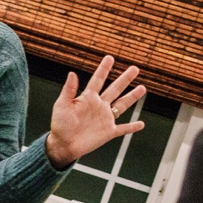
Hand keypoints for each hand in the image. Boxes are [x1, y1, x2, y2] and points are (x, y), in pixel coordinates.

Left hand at [45, 55, 146, 169]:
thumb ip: (68, 90)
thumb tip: (72, 73)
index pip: (98, 80)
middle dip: (125, 79)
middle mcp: (99, 106)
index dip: (104, 69)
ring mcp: (105, 119)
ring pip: (122, 105)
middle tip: (135, 68)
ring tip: (142, 88)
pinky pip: (123, 129)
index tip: (110, 58)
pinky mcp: (108, 132)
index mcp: (88, 98)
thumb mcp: (62, 105)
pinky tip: (141, 124)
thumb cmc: (60, 125)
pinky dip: (132, 127)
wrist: (63, 145)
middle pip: (115, 89)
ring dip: (132, 97)